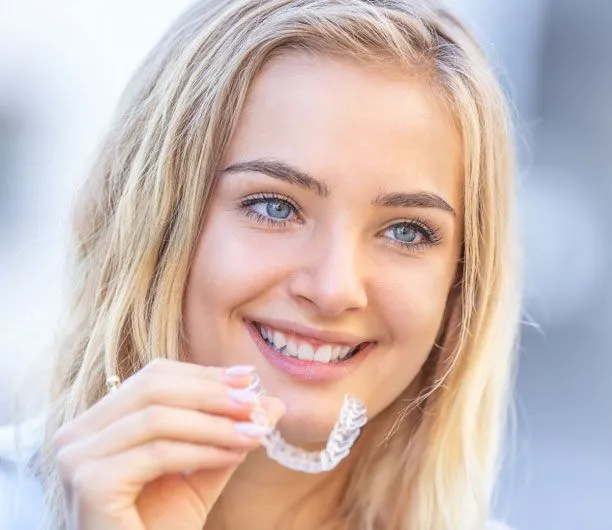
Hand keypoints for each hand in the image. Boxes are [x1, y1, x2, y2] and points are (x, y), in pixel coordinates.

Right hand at [52, 359, 284, 529]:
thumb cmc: (161, 526)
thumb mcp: (199, 470)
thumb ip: (227, 433)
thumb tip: (271, 402)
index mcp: (96, 423)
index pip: (153, 377)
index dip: (202, 374)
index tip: (247, 378)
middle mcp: (76, 434)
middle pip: (152, 387)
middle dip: (211, 392)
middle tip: (255, 404)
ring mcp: (77, 458)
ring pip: (157, 418)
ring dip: (215, 423)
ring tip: (254, 432)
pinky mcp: (90, 483)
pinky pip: (158, 453)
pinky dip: (203, 450)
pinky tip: (235, 454)